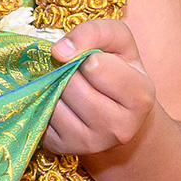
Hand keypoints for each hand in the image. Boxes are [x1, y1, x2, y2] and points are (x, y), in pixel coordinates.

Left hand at [40, 17, 154, 158]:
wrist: (119, 114)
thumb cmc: (119, 69)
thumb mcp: (119, 41)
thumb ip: (95, 32)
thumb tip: (58, 51)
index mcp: (140, 97)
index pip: (94, 66)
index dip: (87, 55)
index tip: (93, 59)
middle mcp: (119, 127)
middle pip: (71, 84)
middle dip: (69, 70)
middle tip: (79, 73)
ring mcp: (91, 143)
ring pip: (53, 100)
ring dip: (54, 84)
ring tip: (70, 85)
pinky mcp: (65, 148)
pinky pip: (40, 115)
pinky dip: (45, 102)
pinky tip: (61, 102)